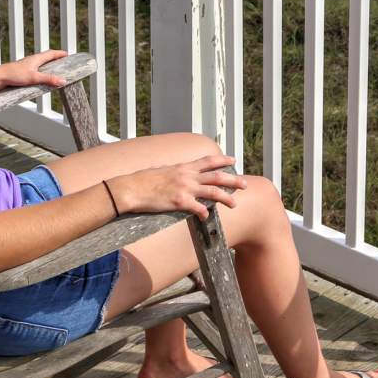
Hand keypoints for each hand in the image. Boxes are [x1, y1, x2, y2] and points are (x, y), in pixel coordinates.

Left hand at [0, 50, 67, 90]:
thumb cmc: (14, 75)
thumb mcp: (34, 78)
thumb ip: (49, 79)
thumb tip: (63, 81)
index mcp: (36, 59)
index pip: (51, 53)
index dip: (59, 53)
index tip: (67, 54)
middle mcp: (32, 60)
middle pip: (46, 56)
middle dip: (55, 58)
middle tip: (62, 60)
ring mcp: (26, 65)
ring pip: (40, 62)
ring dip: (47, 64)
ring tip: (53, 69)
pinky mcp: (22, 71)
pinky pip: (35, 68)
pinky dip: (41, 70)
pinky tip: (40, 77)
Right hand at [115, 155, 247, 220]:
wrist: (132, 188)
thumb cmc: (144, 180)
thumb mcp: (164, 171)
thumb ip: (176, 173)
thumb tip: (182, 175)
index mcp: (184, 167)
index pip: (208, 161)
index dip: (222, 160)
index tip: (233, 160)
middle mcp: (187, 175)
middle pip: (216, 176)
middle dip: (232, 180)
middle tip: (245, 184)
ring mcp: (184, 188)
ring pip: (212, 192)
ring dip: (226, 198)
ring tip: (235, 204)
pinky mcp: (179, 202)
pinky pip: (198, 208)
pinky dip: (205, 213)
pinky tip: (207, 217)